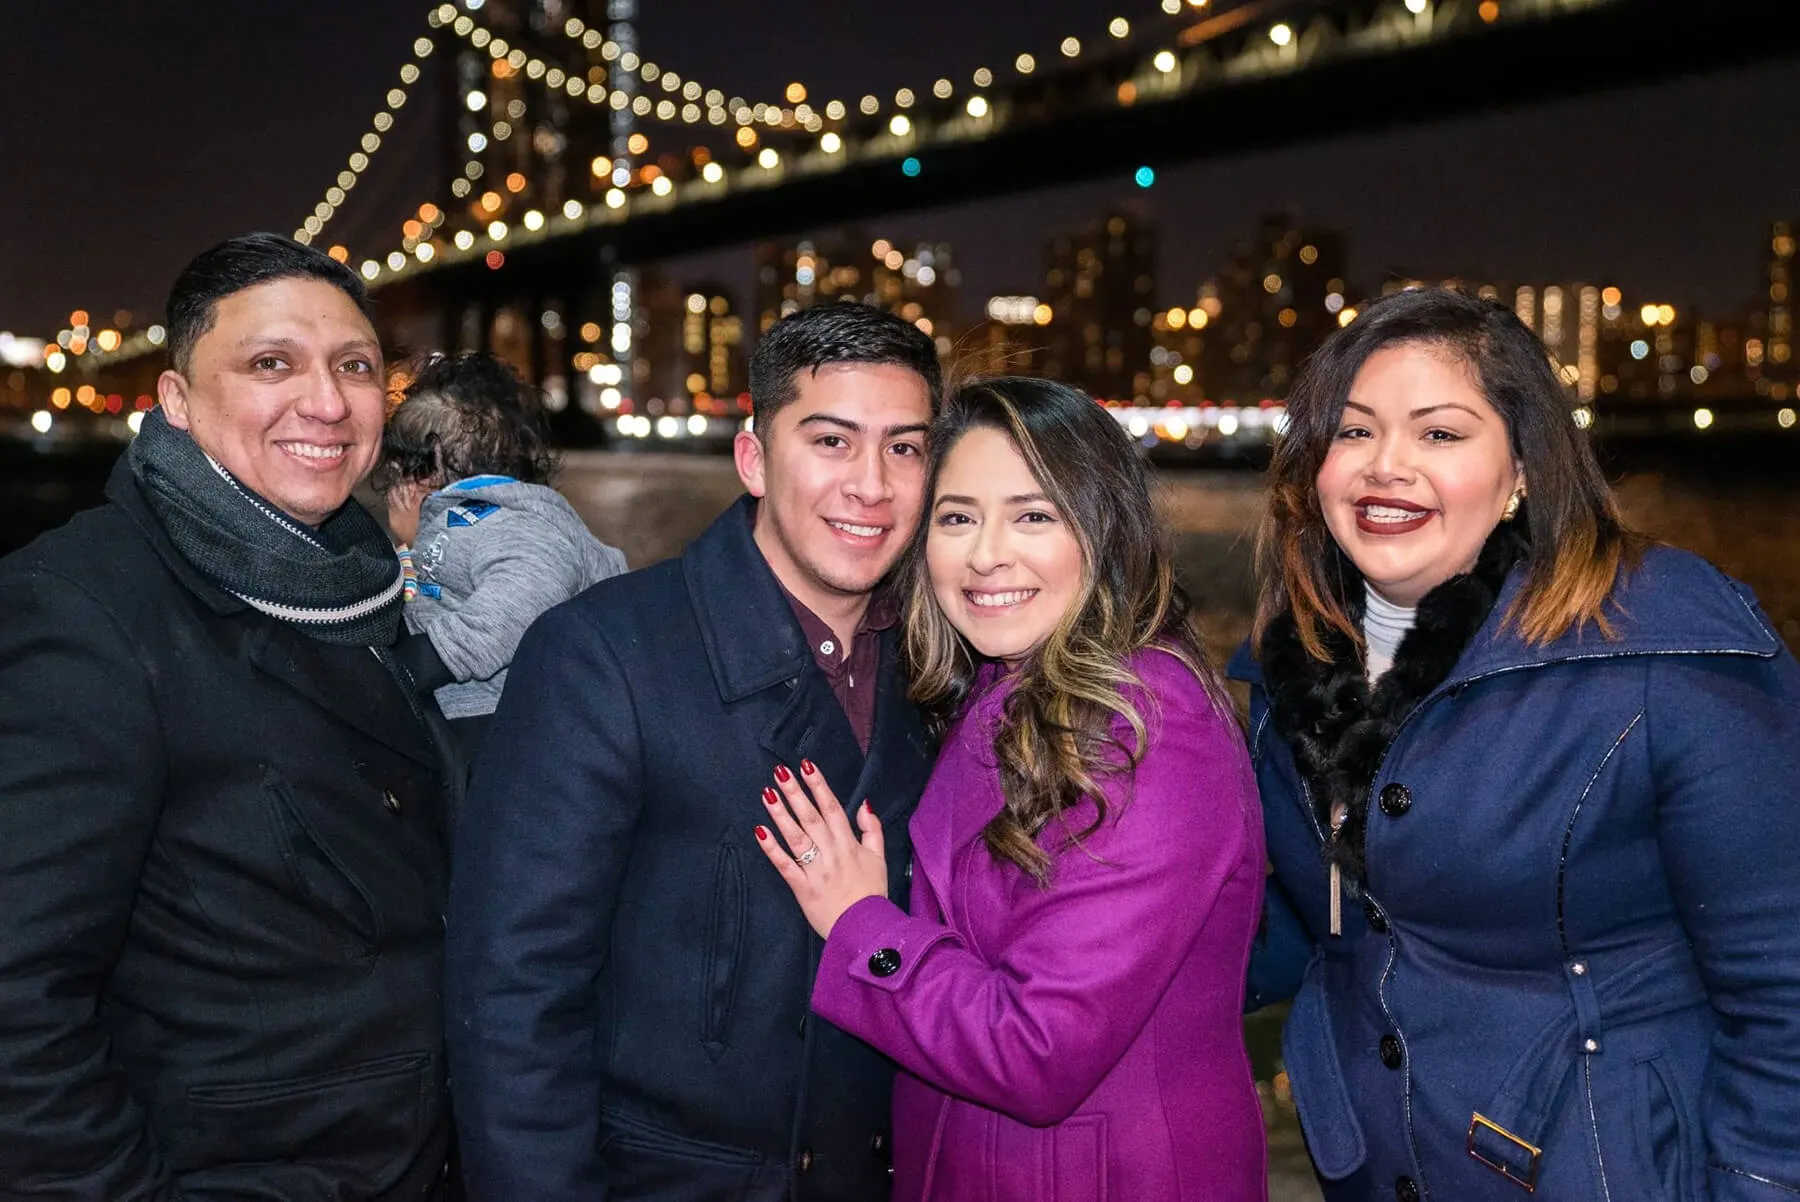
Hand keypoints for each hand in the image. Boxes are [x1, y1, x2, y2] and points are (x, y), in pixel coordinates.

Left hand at [755, 760, 886, 939]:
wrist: (866, 928)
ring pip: (796, 837)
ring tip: (768, 793)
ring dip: (781, 814)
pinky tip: (760, 832)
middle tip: (780, 772)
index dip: (818, 785)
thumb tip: (864, 804)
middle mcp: (831, 852)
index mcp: (849, 844)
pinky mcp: (802, 888)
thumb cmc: (871, 893)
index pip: (832, 808)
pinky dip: (772, 849)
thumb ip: (872, 830)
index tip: (806, 765)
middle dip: (795, 792)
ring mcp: (815, 870)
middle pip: (811, 817)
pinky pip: (785, 865)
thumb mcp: (879, 858)